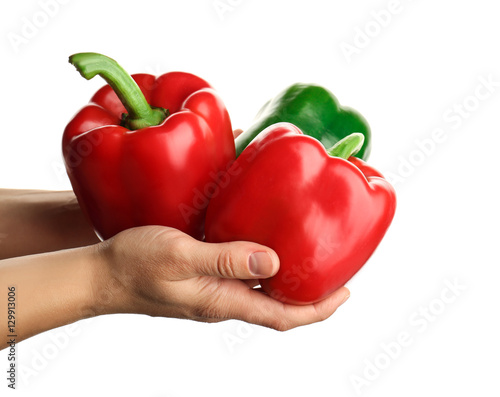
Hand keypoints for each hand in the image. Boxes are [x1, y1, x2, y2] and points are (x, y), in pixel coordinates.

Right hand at [93, 226, 349, 330]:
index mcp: (222, 301)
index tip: (345, 293)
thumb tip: (275, 263)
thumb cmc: (135, 264)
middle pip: (277, 308)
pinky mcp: (202, 280)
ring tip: (308, 259)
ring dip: (288, 283)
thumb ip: (227, 259)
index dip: (318, 310)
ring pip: (261, 294)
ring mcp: (212, 293)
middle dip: (311, 297)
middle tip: (336, 273)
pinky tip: (263, 246)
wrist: (102, 275)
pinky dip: (262, 269)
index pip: (282, 316)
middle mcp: (222, 301)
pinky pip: (241, 280)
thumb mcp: (182, 255)